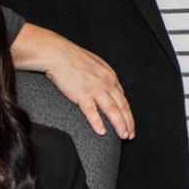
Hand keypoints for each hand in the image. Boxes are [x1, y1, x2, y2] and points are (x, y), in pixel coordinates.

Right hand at [11, 22, 134, 137]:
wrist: (58, 53)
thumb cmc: (73, 59)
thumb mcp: (95, 66)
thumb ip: (103, 77)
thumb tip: (108, 88)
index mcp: (110, 76)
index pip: (123, 98)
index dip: (127, 113)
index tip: (128, 123)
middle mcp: (106, 83)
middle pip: (122, 106)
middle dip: (128, 122)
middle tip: (130, 135)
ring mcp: (95, 89)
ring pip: (112, 110)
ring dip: (119, 124)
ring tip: (123, 135)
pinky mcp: (82, 94)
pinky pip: (92, 111)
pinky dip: (98, 122)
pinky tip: (102, 132)